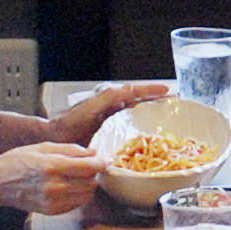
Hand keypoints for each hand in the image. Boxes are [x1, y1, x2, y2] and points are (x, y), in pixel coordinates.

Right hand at [0, 142, 108, 213]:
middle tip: (89, 166)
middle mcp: (55, 186)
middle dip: (94, 173)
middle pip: (91, 182)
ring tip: (78, 176)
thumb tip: (94, 153)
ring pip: (87, 195)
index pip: (88, 167)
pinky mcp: (52, 211)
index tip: (108, 160)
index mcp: (53, 166)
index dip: (102, 163)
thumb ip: (71, 150)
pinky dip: (79, 195)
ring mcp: (53, 201)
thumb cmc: (19, 160)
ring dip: (88, 185)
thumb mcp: (44, 147)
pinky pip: (76, 203)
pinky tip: (69, 186)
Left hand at [49, 82, 169, 145]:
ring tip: (169, 116)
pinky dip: (143, 130)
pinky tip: (151, 136)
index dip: (153, 90)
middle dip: (158, 100)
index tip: (169, 91)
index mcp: (110, 99)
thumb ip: (109, 97)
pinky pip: (130, 130)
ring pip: (137, 115)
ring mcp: (112, 123)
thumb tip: (130, 90)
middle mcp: (113, 109)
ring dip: (153, 114)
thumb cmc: (68, 124)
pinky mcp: (110, 136)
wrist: (54, 139)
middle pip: (140, 101)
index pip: (136, 91)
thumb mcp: (90, 107)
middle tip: (176, 103)